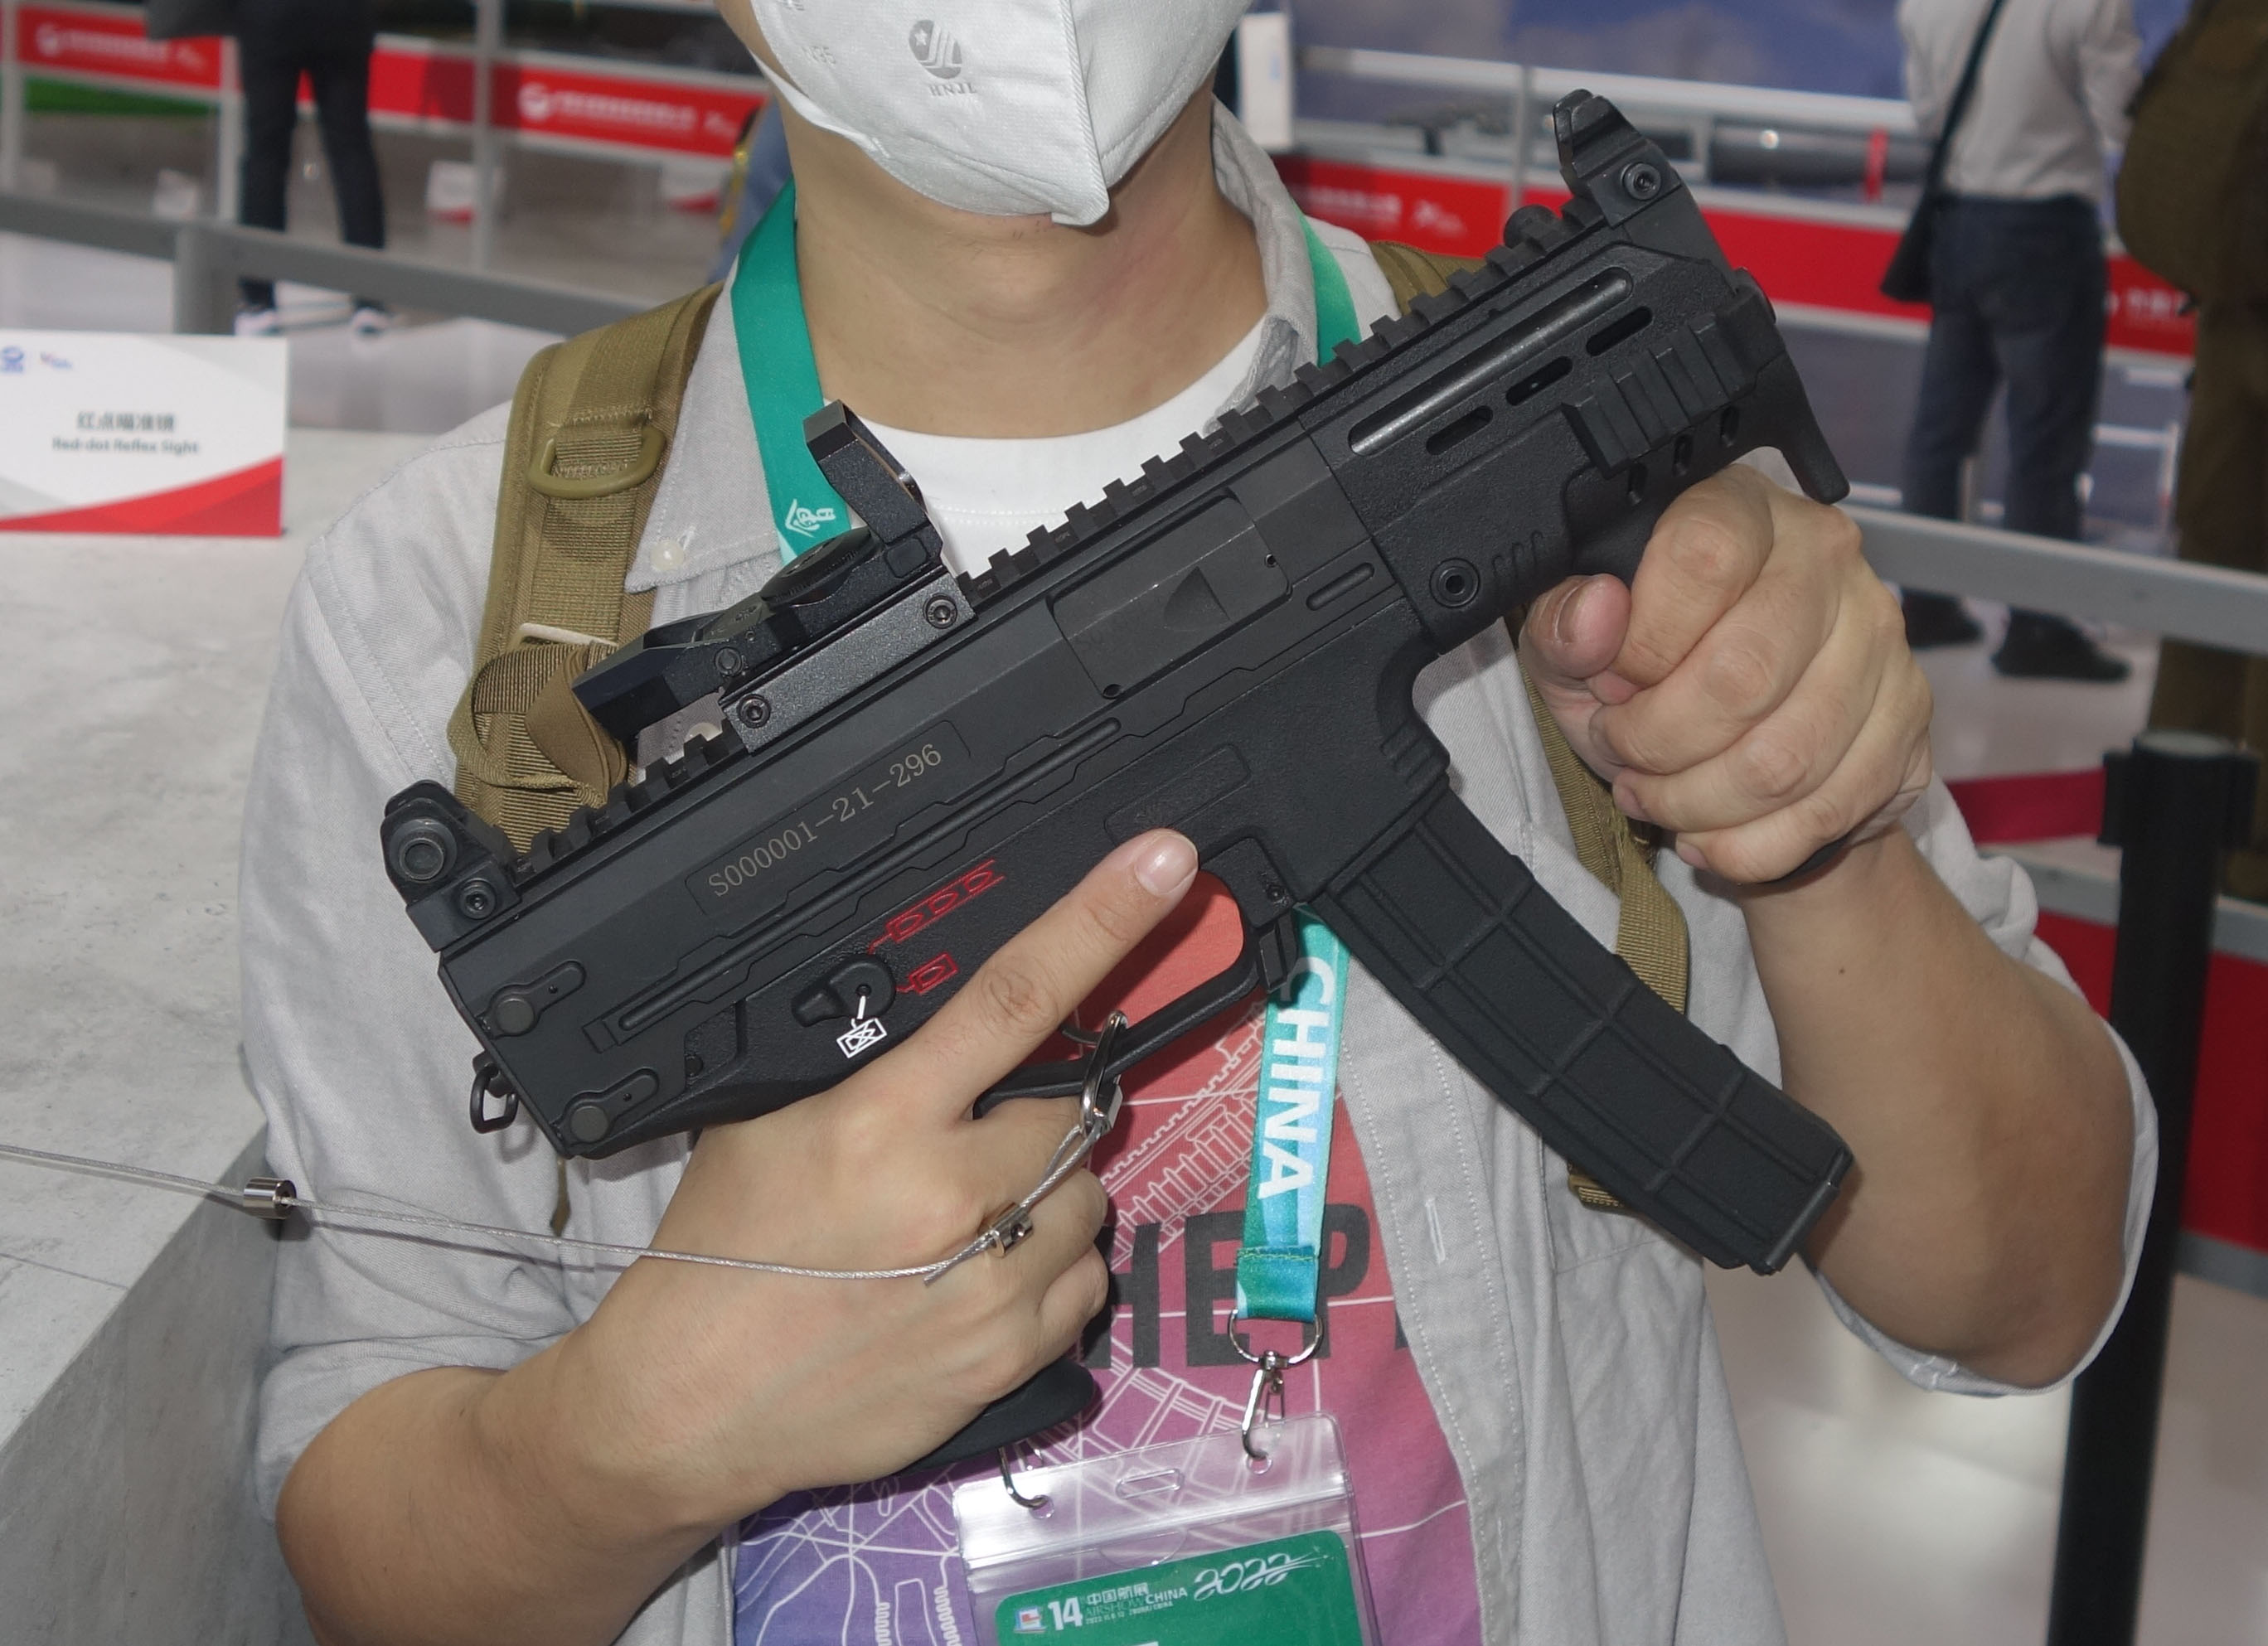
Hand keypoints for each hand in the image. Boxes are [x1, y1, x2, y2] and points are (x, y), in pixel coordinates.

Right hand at [536, 829, 1199, 1530]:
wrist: (687, 1406)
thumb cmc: (718, 1257)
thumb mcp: (763, 1128)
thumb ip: (861, 1072)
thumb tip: (937, 1026)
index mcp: (884, 1120)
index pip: (1014, 997)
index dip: (1099, 921)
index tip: (1163, 863)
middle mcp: (954, 1195)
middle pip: (1069, 1111)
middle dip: (1037, 1116)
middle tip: (973, 1143)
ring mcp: (992, 1284)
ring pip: (1088, 1197)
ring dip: (1048, 1196)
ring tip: (970, 1222)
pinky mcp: (1010, 1357)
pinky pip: (1087, 1283)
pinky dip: (1053, 1273)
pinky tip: (984, 1281)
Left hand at [1520, 465, 1932, 883]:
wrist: (1726, 729)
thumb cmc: (1647, 670)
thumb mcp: (1572, 642)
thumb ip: (1564, 625)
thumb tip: (1597, 611)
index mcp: (1739, 507)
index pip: (1703, 558)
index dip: (1643, 644)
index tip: (1615, 683)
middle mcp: (1826, 556)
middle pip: (1744, 674)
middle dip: (1660, 742)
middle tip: (1626, 751)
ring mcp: (1878, 637)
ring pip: (1783, 761)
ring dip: (1696, 803)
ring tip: (1656, 796)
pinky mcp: (1907, 717)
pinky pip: (1825, 811)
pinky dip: (1746, 845)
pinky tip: (1707, 829)